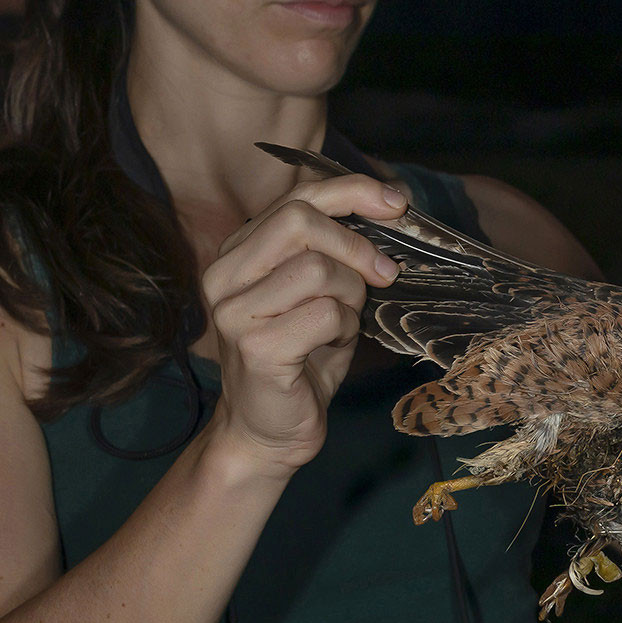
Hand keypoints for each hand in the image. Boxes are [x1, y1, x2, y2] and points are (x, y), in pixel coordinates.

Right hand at [199, 172, 405, 472]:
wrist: (268, 431)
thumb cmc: (300, 358)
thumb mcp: (319, 292)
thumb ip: (335, 250)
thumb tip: (390, 205)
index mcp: (238, 253)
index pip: (296, 199)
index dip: (351, 192)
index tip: (396, 203)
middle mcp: (225, 276)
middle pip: (300, 221)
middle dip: (355, 243)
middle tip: (384, 274)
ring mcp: (235, 312)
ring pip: (318, 269)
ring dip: (351, 295)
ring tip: (344, 322)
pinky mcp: (255, 348)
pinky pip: (324, 314)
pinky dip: (344, 328)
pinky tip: (333, 345)